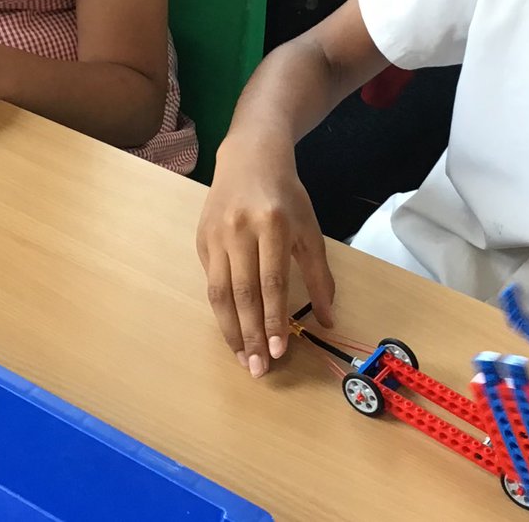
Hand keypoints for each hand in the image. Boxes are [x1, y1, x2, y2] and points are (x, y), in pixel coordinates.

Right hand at [197, 136, 335, 377]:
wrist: (250, 159)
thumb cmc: (286, 197)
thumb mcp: (309, 230)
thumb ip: (319, 275)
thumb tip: (327, 319)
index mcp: (272, 225)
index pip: (271, 282)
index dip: (273, 320)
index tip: (278, 352)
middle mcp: (239, 230)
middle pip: (242, 293)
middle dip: (250, 334)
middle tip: (257, 369)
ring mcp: (215, 235)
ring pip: (218, 292)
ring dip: (230, 330)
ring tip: (241, 357)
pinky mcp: (200, 240)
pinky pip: (210, 282)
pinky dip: (220, 309)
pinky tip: (231, 328)